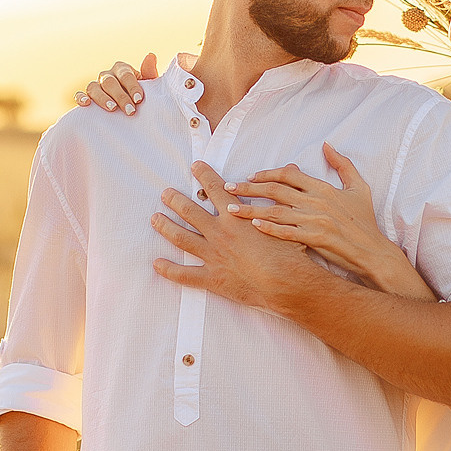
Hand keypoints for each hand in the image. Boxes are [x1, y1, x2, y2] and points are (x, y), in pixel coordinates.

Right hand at [75, 54, 159, 113]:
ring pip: (93, 87)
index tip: (139, 99)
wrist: (128, 110)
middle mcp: (107, 75)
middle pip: (110, 82)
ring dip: (102, 98)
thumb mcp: (148, 87)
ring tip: (112, 109)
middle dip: (120, 96)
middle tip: (130, 110)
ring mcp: (95, 85)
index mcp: (122, 69)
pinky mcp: (85, 96)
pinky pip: (79, 94)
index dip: (132, 87)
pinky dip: (81, 98)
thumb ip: (149, 73)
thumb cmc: (139, 97)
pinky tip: (87, 104)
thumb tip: (151, 55)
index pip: (126, 75)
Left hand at [151, 162, 321, 311]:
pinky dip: (168, 269)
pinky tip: (156, 263)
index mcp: (236, 217)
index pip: (216, 189)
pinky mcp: (212, 278)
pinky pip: (184, 274)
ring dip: (166, 227)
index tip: (194, 166)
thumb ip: (283, 194)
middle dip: (175, 200)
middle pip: (190, 211)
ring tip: (155, 219)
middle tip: (165, 194)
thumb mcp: (288, 218)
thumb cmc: (290, 253)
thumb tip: (295, 167)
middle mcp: (220, 233)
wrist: (287, 284)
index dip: (204, 176)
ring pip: (182, 238)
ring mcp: (213, 256)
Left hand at [224, 144, 392, 282]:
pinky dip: (269, 228)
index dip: (267, 174)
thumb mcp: (359, 187)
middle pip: (276, 190)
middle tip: (229, 188)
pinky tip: (253, 225)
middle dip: (249, 188)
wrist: (373, 250)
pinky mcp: (315, 239)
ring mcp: (315, 220)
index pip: (289, 175)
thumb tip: (328, 146)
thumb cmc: (365, 221)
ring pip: (276, 211)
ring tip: (230, 209)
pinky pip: (286, 232)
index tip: (250, 176)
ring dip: (251, 209)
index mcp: (323, 188)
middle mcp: (316, 201)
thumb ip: (343, 165)